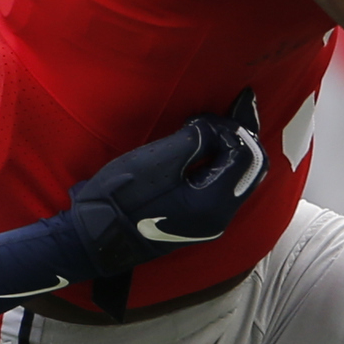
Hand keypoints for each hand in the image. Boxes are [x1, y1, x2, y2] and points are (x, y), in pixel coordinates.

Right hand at [63, 93, 268, 275]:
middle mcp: (220, 217)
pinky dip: (221, 162)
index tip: (207, 113)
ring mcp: (210, 222)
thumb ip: (197, 140)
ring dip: (233, 148)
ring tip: (219, 124)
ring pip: (239, 177)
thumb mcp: (160, 160)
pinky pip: (222, 186)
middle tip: (236, 106)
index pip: (246, 155)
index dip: (232, 127)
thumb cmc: (120, 200)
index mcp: (214, 203)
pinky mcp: (197, 220)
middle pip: (251, 169)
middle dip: (243, 136)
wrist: (92, 237)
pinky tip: (208, 147)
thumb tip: (215, 129)